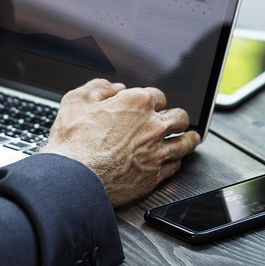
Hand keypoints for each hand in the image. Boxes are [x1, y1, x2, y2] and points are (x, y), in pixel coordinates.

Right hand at [42, 79, 199, 206]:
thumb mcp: (76, 101)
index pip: (158, 96)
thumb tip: (112, 87)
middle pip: (179, 117)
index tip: (151, 106)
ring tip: (191, 138)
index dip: (153, 101)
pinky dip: (176, 161)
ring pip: (185, 142)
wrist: (73, 178)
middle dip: (176, 117)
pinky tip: (175, 160)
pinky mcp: (155, 175)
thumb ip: (98, 88)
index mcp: (136, 103)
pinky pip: (176, 165)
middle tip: (175, 121)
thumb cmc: (73, 142)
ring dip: (188, 139)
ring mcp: (157, 151)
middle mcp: (153, 125)